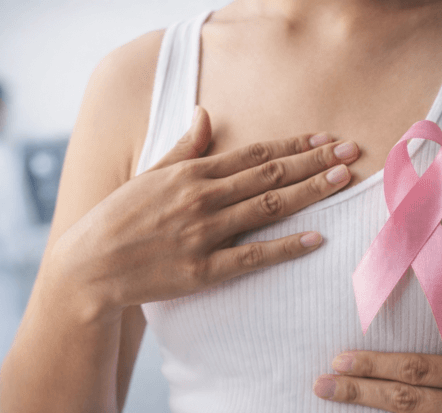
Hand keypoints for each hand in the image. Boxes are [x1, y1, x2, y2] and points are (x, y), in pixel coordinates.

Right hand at [51, 106, 358, 312]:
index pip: (254, 154)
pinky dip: (285, 247)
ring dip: (309, 192)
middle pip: (270, 175)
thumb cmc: (119, 218)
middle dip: (314, 160)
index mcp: (191, 174)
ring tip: (342, 180)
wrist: (89, 267)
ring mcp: (203, 234)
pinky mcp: (202, 270)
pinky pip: (252, 256)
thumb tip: (207, 113)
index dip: (293, 144)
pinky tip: (315, 239)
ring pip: (267, 208)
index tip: (325, 137)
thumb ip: (184, 147)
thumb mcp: (149, 174)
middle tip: (352, 151)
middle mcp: (201, 198)